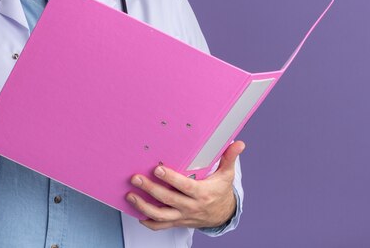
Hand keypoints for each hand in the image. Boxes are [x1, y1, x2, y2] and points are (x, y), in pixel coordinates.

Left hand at [126, 140, 244, 230]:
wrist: (222, 215)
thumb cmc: (220, 191)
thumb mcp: (226, 175)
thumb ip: (229, 158)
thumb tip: (239, 144)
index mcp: (202, 193)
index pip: (184, 186)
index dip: (171, 179)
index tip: (157, 169)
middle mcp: (191, 207)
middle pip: (168, 200)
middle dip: (150, 189)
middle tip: (136, 178)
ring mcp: (183, 216)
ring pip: (161, 215)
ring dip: (143, 206)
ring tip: (131, 195)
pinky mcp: (177, 222)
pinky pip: (161, 226)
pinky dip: (148, 222)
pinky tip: (137, 213)